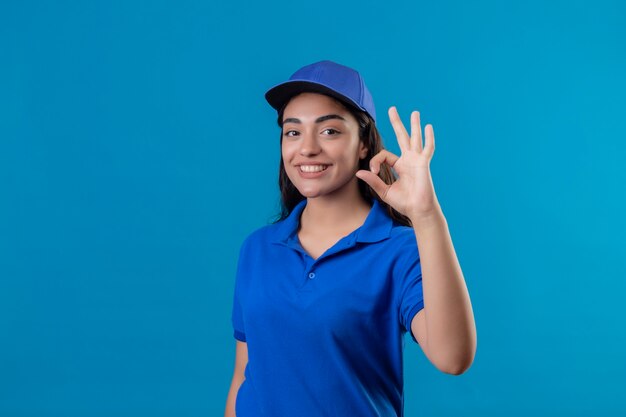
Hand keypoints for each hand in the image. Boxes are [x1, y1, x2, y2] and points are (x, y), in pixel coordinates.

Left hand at [355, 106, 441, 222]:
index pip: (384, 155)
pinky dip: (428, 138)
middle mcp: (409, 160)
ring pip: (414, 138)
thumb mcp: (384, 191)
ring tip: (414, 112)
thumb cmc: (404, 202)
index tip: (373, 170)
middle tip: (392, 109)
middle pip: (401, 137)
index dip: (375, 161)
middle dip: (396, 123)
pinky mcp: (423, 163)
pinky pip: (427, 148)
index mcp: (400, 165)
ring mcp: (417, 160)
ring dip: (414, 125)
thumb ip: (373, 180)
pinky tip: (428, 127)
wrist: (417, 210)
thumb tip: (359, 172)